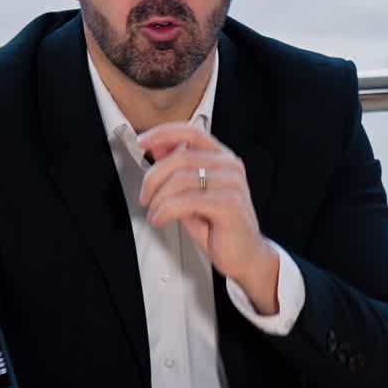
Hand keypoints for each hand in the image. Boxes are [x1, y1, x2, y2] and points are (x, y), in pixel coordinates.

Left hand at [137, 123, 279, 312]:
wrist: (245, 255)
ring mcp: (232, 184)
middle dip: (152, 178)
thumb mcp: (192, 194)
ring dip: (158, 199)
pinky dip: (166, 211)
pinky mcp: (229, 204)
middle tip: (145, 197)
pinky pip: (186, 201)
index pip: (191, 132)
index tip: (141, 141)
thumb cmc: (219, 226)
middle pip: (180, 157)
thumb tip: (157, 148)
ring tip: (155, 214)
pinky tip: (161, 219)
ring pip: (180, 179)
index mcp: (223, 158)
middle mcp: (230, 166)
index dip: (163, 133)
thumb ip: (178, 171)